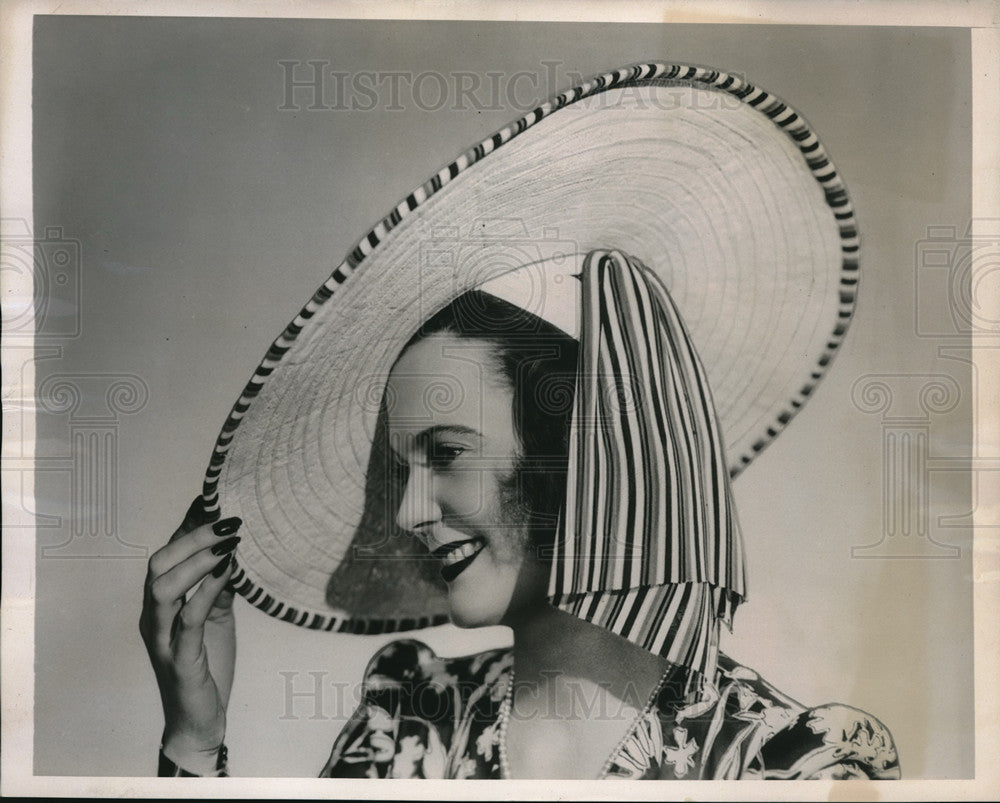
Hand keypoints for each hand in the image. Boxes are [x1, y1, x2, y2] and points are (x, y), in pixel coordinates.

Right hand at [140, 497, 239, 770]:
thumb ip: (219, 585)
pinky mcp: (180, 660)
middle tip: (229, 520)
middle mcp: (156, 616)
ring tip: (229, 542)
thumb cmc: (207, 662)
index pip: (169, 553)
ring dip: (196, 560)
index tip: (213, 497)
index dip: (188, 524)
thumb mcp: (217, 616)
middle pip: (159, 564)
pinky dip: (205, 593)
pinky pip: (187, 621)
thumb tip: (233, 547)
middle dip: (192, 536)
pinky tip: (227, 573)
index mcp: (163, 603)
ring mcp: (164, 638)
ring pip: (163, 588)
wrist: (200, 719)